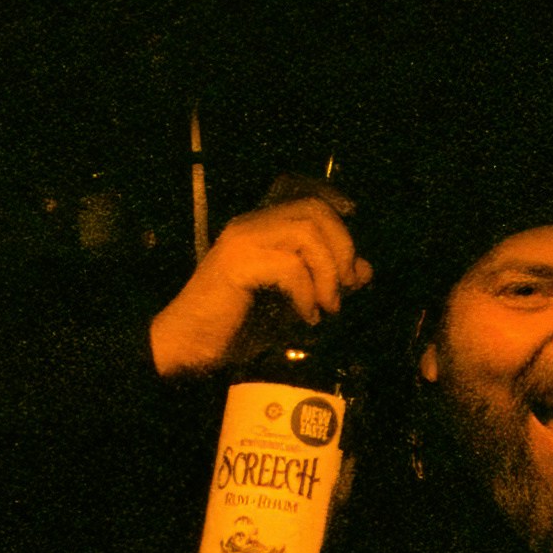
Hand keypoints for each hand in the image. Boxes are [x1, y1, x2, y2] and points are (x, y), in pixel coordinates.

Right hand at [149, 185, 372, 380]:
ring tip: (326, 306)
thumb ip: (326, 281)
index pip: (313, 204)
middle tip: (344, 289)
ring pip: (306, 233)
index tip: (354, 266)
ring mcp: (242, 241)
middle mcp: (251, 225)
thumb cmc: (236, 326)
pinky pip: (289, 266)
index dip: (342, 229)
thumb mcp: (293, 300)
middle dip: (341, 249)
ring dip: (327, 272)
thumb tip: (364, 269)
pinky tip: (305, 316)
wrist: (188, 347)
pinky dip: (306, 293)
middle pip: (315, 211)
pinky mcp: (236, 264)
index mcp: (262, 228)